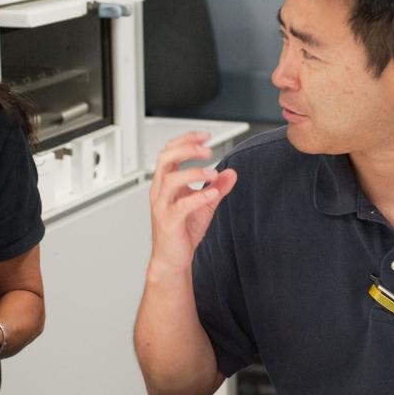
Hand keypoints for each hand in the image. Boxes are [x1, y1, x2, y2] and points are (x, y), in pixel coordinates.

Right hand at [147, 132, 237, 276]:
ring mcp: (163, 206)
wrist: (172, 258)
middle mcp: (161, 191)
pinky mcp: (169, 222)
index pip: (170, 151)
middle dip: (186, 149)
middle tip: (207, 149)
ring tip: (212, 173)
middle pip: (165, 158)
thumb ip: (218, 188)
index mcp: (166, 182)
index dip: (186, 140)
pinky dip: (198, 197)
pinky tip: (212, 193)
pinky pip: (181, 206)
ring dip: (193, 172)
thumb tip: (232, 173)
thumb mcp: (205, 205)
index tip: (205, 136)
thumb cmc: (182, 231)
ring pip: (170, 179)